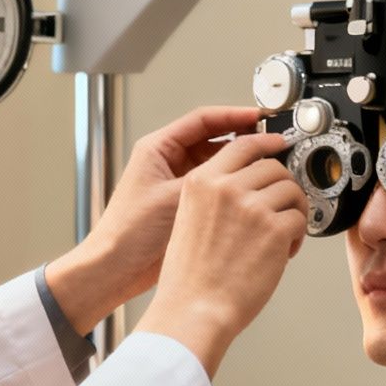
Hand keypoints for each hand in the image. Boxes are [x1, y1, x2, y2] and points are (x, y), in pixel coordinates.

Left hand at [46, 107, 283, 334]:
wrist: (115, 269)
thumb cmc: (128, 232)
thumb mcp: (174, 197)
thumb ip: (209, 179)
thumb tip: (244, 166)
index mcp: (157, 149)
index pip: (203, 120)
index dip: (234, 116)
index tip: (259, 118)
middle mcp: (167, 162)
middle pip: (212, 139)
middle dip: (242, 139)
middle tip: (270, 142)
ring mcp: (175, 183)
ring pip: (216, 164)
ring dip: (240, 164)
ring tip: (266, 165)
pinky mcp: (183, 205)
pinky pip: (215, 187)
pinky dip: (233, 186)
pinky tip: (250, 192)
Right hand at [133, 132, 308, 376]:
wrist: (193, 310)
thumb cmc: (189, 278)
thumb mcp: (187, 219)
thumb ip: (215, 196)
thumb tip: (249, 185)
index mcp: (202, 182)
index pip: (242, 145)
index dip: (267, 143)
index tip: (280, 144)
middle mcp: (227, 188)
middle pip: (273, 167)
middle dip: (282, 188)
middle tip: (281, 209)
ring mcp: (252, 206)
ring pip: (292, 190)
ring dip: (293, 211)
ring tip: (282, 236)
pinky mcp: (275, 229)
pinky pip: (301, 219)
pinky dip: (298, 236)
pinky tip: (283, 252)